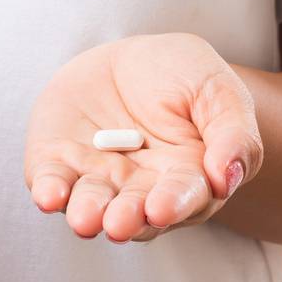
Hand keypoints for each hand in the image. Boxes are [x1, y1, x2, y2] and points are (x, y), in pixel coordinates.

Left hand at [24, 33, 262, 241]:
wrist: (130, 58)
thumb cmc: (183, 76)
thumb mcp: (218, 90)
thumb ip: (233, 134)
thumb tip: (227, 178)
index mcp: (187, 178)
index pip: (182, 197)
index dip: (172, 204)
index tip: (161, 209)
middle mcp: (140, 189)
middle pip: (134, 211)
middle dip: (126, 218)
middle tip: (119, 223)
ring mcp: (97, 178)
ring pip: (91, 204)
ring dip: (87, 213)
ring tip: (85, 218)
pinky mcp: (58, 164)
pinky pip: (51, 182)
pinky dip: (49, 191)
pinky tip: (48, 196)